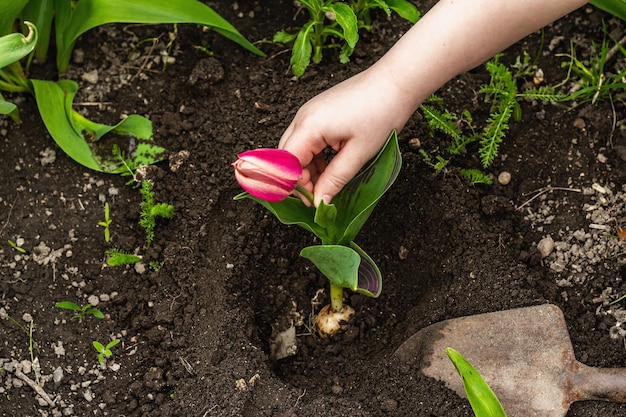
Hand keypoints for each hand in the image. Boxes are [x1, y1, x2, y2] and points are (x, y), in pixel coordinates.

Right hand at [279, 66, 409, 205]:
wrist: (395, 82)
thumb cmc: (380, 114)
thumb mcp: (359, 154)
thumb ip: (335, 180)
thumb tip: (319, 203)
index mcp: (309, 127)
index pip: (286, 164)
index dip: (295, 186)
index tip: (312, 203)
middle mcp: (302, 117)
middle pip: (287, 156)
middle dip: (300, 179)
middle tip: (320, 197)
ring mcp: (309, 112)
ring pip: (296, 149)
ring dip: (308, 169)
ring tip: (329, 183)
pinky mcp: (318, 111)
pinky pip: (306, 139)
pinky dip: (314, 157)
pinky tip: (331, 167)